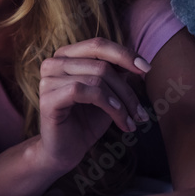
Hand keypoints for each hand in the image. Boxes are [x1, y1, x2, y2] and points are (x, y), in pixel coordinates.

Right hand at [37, 37, 150, 171]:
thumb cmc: (87, 120)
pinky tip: (120, 120)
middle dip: (127, 90)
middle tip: (141, 113)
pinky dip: (108, 104)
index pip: (98, 45)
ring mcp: (47, 80)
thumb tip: (136, 62)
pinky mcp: (47, 99)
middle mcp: (53, 63)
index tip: (147, 69)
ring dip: (122, 103)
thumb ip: (116, 74)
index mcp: (66, 56)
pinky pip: (84, 92)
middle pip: (101, 65)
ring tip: (132, 121)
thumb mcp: (107, 93)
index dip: (125, 54)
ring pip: (97, 79)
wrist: (66, 150)